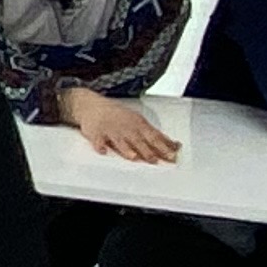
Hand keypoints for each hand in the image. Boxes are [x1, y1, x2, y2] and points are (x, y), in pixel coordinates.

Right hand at [61, 86, 179, 162]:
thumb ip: (154, 134)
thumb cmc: (118, 116)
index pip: (154, 137)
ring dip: (126, 149)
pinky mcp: (96, 132)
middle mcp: (126, 127)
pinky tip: (103, 150)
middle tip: (155, 160)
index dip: (164, 147)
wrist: (92, 105)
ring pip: (120, 141)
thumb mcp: (138, 121)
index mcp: (138, 124)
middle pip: (138, 141)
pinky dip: (100, 145)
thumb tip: (174, 145)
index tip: (173, 156)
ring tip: (132, 157)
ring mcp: (111, 129)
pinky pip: (98, 140)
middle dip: (148, 151)